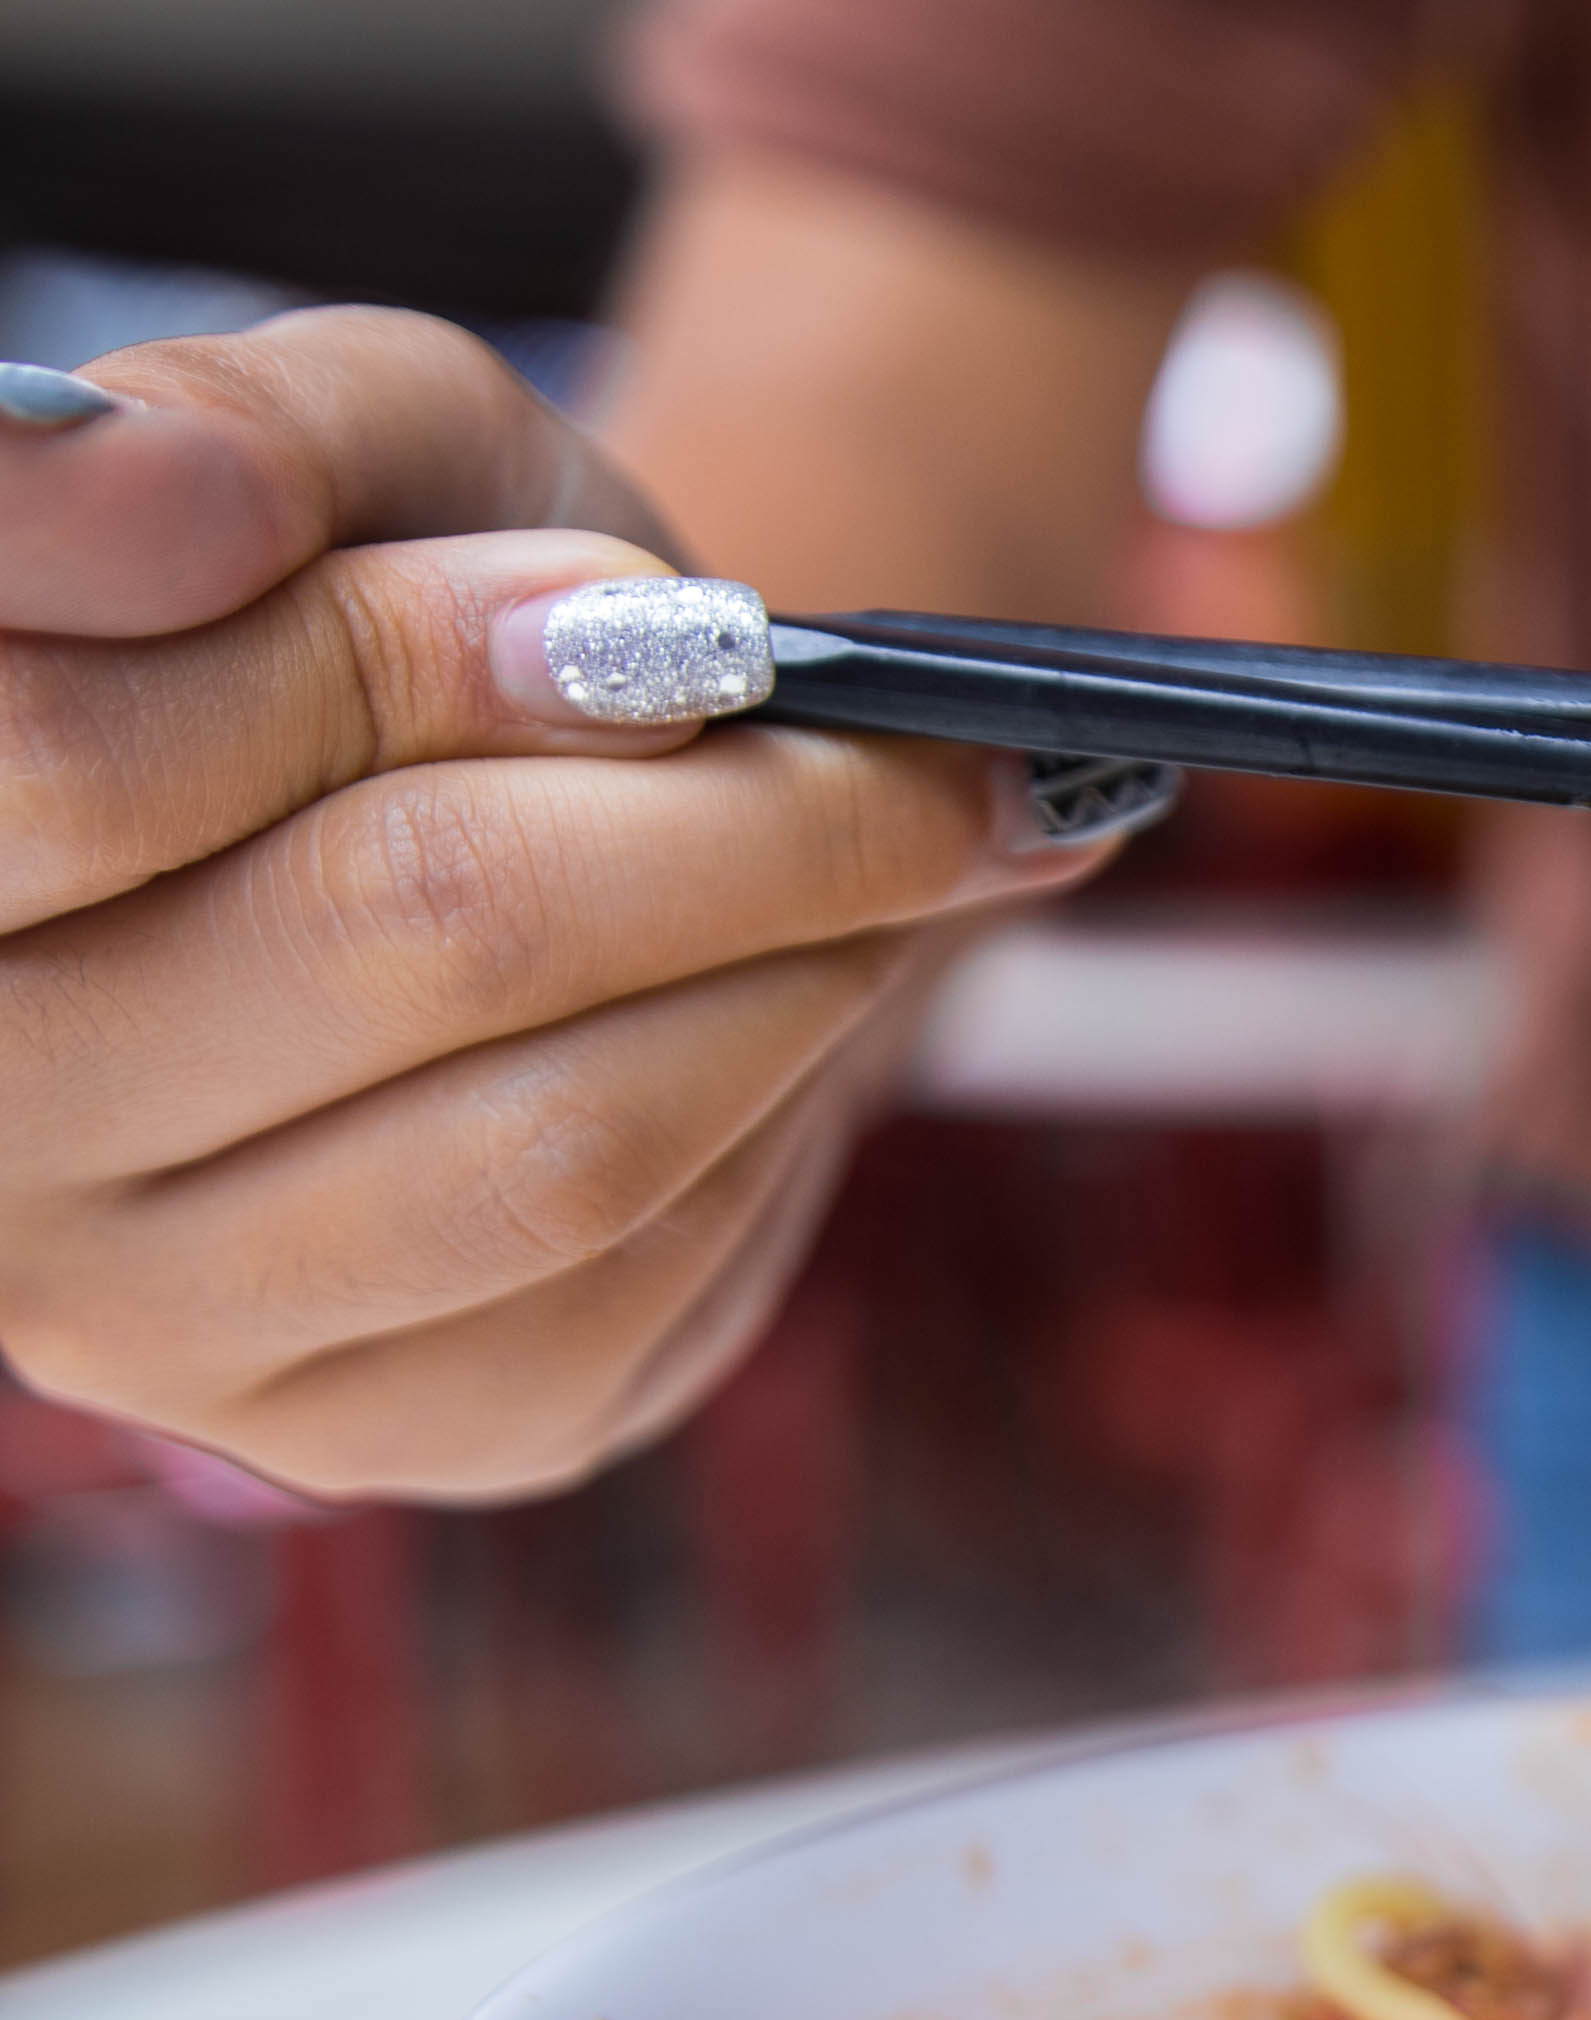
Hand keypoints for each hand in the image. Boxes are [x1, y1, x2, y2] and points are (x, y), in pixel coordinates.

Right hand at [0, 308, 1116, 1501]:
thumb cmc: (443, 608)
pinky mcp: (353, 1427)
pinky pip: (634, 1259)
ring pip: (551, 1134)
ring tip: (908, 857)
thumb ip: (264, 426)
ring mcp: (134, 1307)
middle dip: (718, 811)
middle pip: (397, 923)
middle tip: (911, 741)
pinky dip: (782, 1100)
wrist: (569, 822)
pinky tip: (807, 1002)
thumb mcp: (374, 445)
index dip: (377, 651)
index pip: (74, 743)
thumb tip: (182, 498)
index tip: (619, 602)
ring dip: (796, 963)